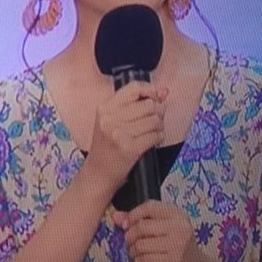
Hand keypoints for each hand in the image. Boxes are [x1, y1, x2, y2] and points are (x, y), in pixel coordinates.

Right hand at [86, 81, 168, 195]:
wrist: (98, 173)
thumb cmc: (107, 145)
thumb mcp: (112, 120)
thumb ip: (136, 103)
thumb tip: (163, 91)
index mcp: (104, 108)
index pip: (133, 88)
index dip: (149, 91)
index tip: (154, 98)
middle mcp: (109, 119)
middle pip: (148, 104)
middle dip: (157, 112)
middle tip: (153, 121)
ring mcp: (119, 133)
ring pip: (154, 120)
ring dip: (159, 126)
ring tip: (152, 132)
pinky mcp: (129, 148)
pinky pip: (156, 135)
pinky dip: (159, 137)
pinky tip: (153, 141)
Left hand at [114, 201, 205, 261]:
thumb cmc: (177, 247)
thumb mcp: (163, 230)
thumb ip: (140, 221)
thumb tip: (116, 217)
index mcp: (178, 215)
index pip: (150, 206)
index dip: (133, 215)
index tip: (127, 225)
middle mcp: (180, 227)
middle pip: (141, 226)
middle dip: (129, 236)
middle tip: (130, 243)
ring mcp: (178, 245)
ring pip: (140, 244)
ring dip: (132, 250)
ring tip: (135, 253)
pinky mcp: (173, 261)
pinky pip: (144, 258)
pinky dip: (138, 261)